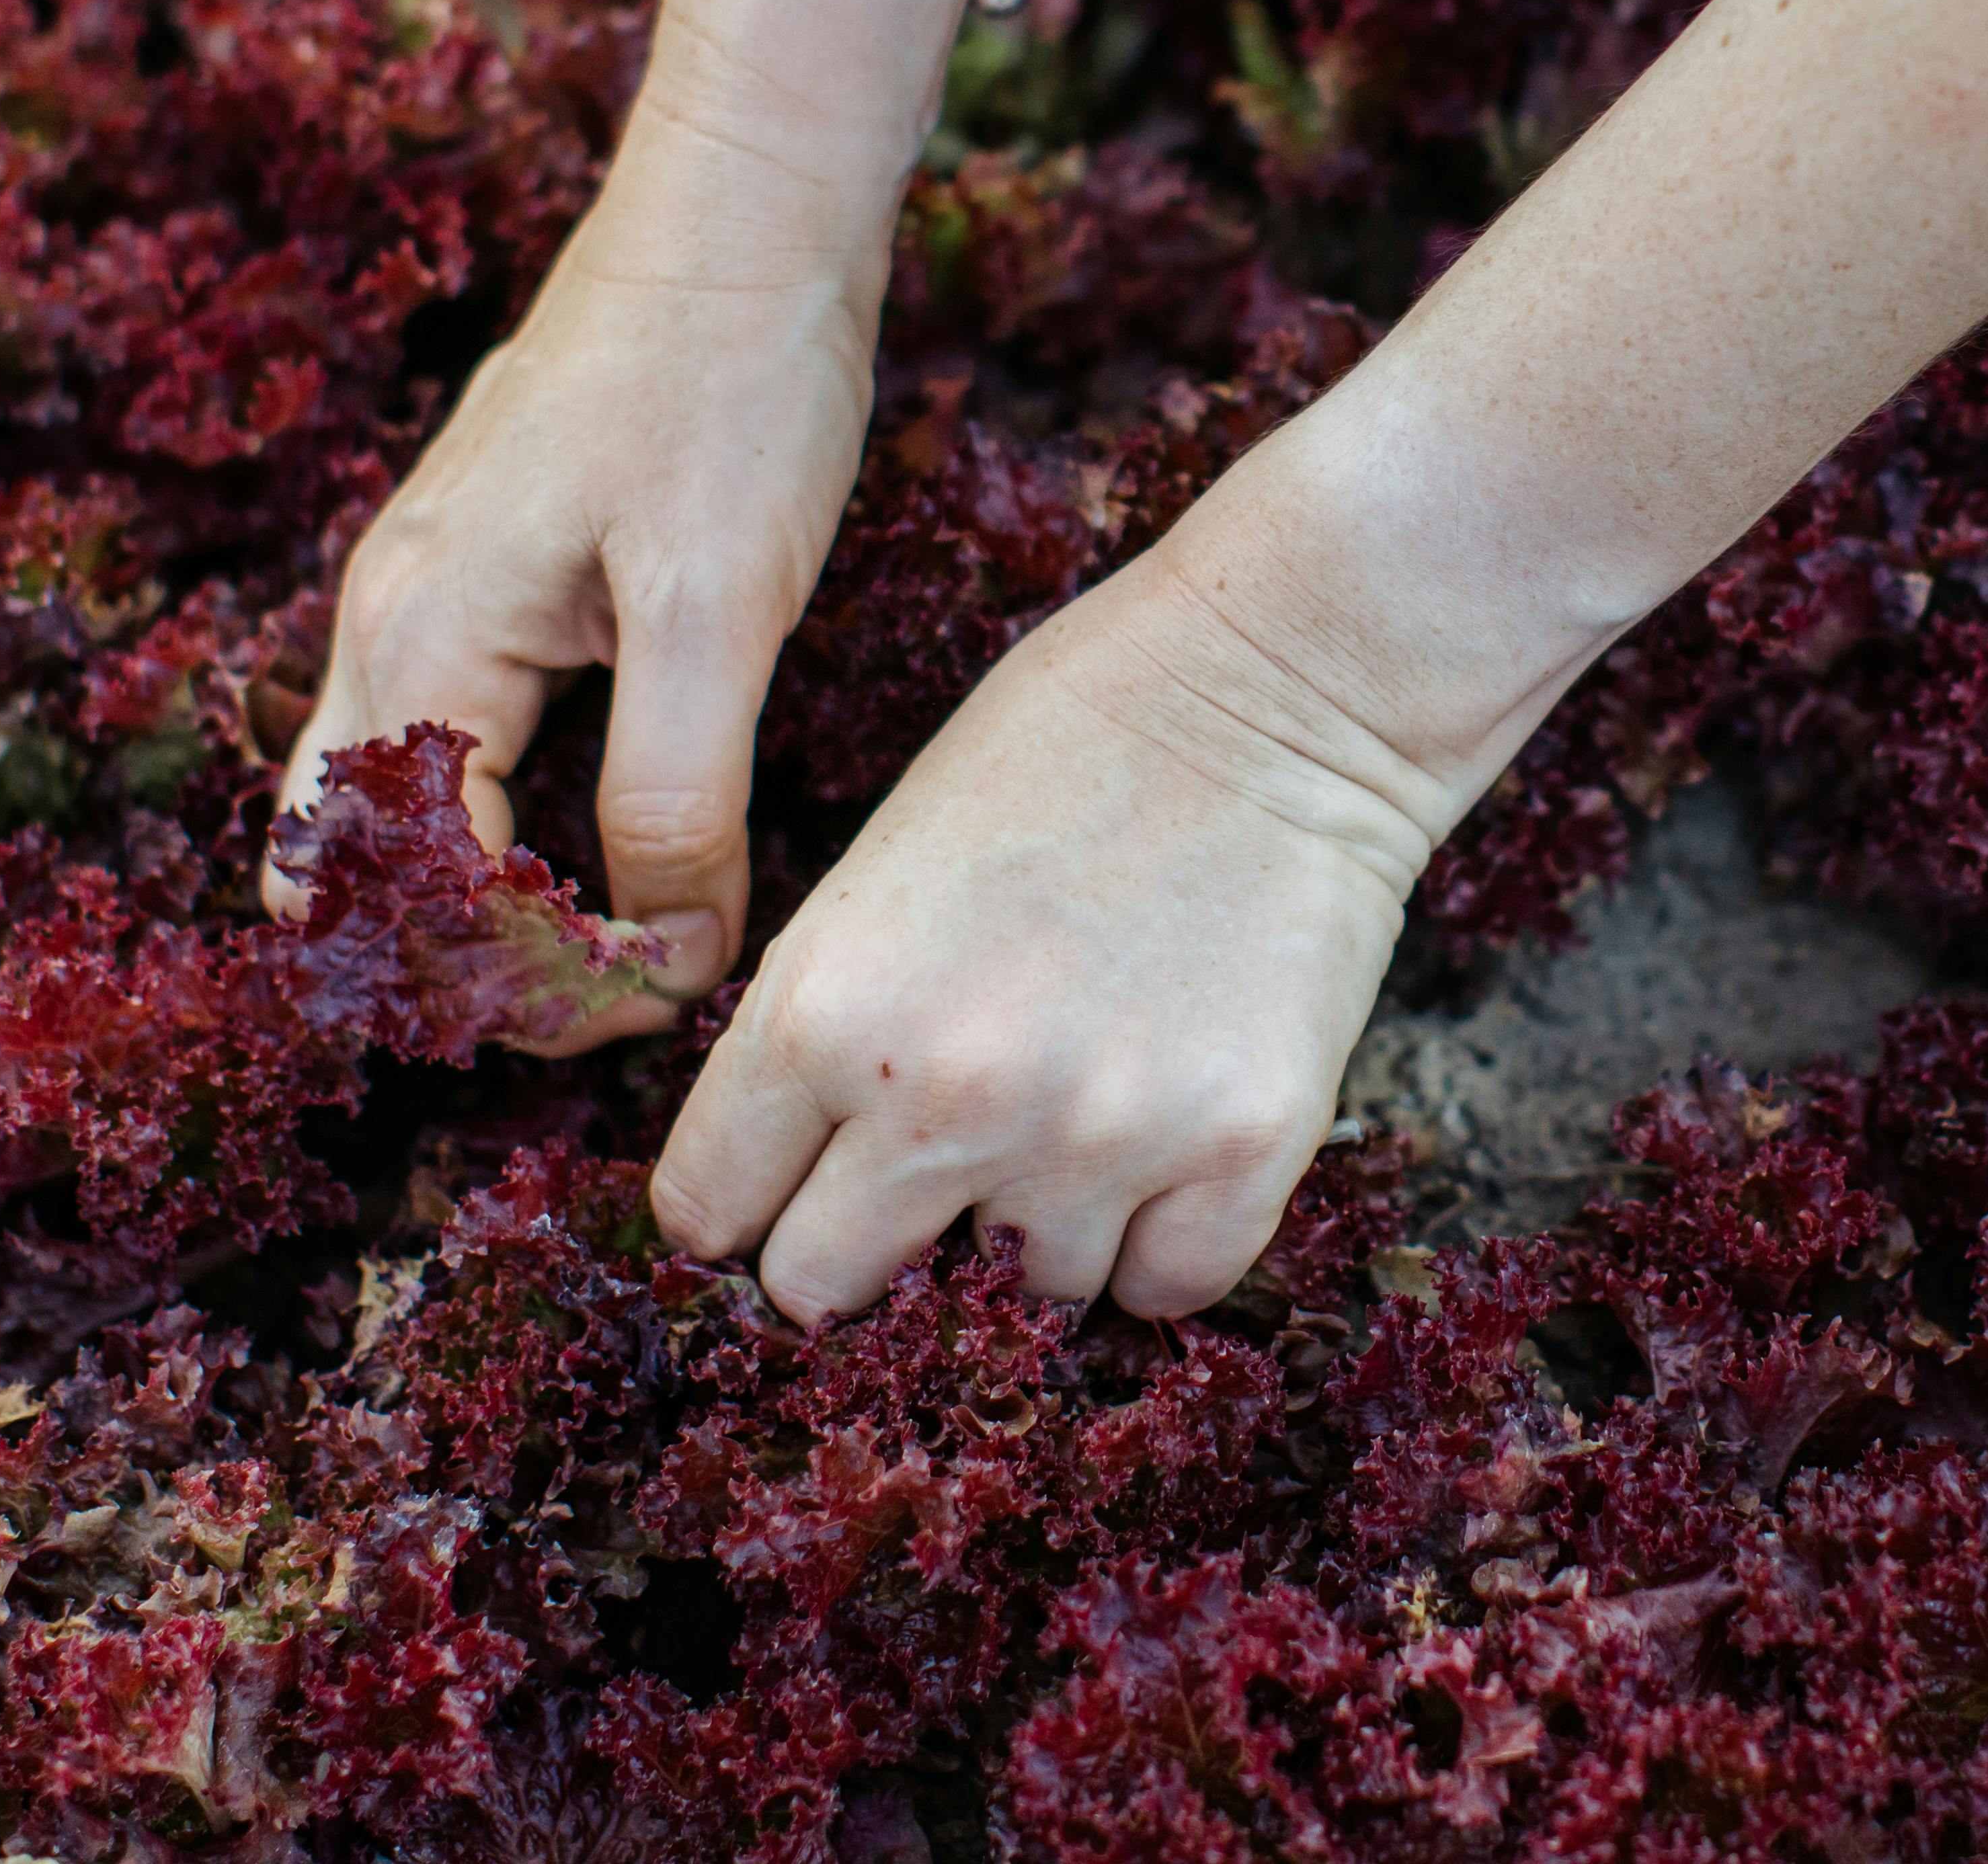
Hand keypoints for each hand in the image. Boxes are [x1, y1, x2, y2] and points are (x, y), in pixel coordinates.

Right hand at [284, 129, 887, 1040]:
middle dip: (454, 962)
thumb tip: (668, 945)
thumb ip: (678, 791)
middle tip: (613, 983)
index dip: (537, 972)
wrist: (739, 216)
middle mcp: (382, 625)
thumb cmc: (731, 387)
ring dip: (468, 899)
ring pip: (372, 812)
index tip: (673, 976)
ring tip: (617, 932)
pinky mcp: (474, 575)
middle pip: (333, 874)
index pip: (414, 891)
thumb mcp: (722, 605)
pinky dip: (492, 824)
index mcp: (421, 642)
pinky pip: (431, 743)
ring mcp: (415, 595)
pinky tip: (604, 834)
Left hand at [645, 502, 1470, 1321]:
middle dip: (860, 1243)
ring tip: (1077, 1107)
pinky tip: (1166, 1140)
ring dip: (1031, 1233)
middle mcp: (946, 1101)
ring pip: (1019, 1299)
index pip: (709, 1211)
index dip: (742, 1200)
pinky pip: (1164, 1287)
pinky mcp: (1241, 1153)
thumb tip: (799, 1177)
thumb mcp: (878, 871)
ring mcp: (1100, 1141)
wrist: (1278, 689)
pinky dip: (1158, 1240)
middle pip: (828, 1289)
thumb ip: (824, 1031)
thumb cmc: (1067, 742)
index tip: (782, 1185)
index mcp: (826, 1013)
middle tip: (920, 1177)